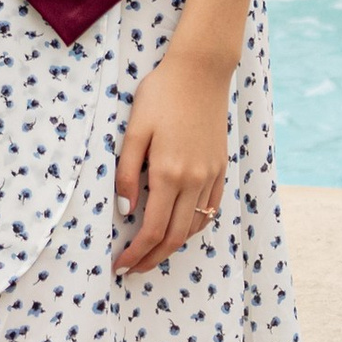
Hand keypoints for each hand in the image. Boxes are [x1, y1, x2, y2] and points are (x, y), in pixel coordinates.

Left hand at [112, 43, 229, 274]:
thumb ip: (126, 173)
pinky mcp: (221, 167)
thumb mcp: (134, 130)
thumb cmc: (160, 95)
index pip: (153, 230)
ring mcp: (211, 175)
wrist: (200, 71)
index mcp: (169, 173)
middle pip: (175, 237)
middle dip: (152, 258)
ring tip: (152, 253)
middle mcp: (194, 181)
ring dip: (172, 246)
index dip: (136, 253)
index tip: (119, 265)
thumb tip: (126, 210)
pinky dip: (194, 226)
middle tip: (132, 269)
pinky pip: (210, 209)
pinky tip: (180, 228)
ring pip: (194, 227)